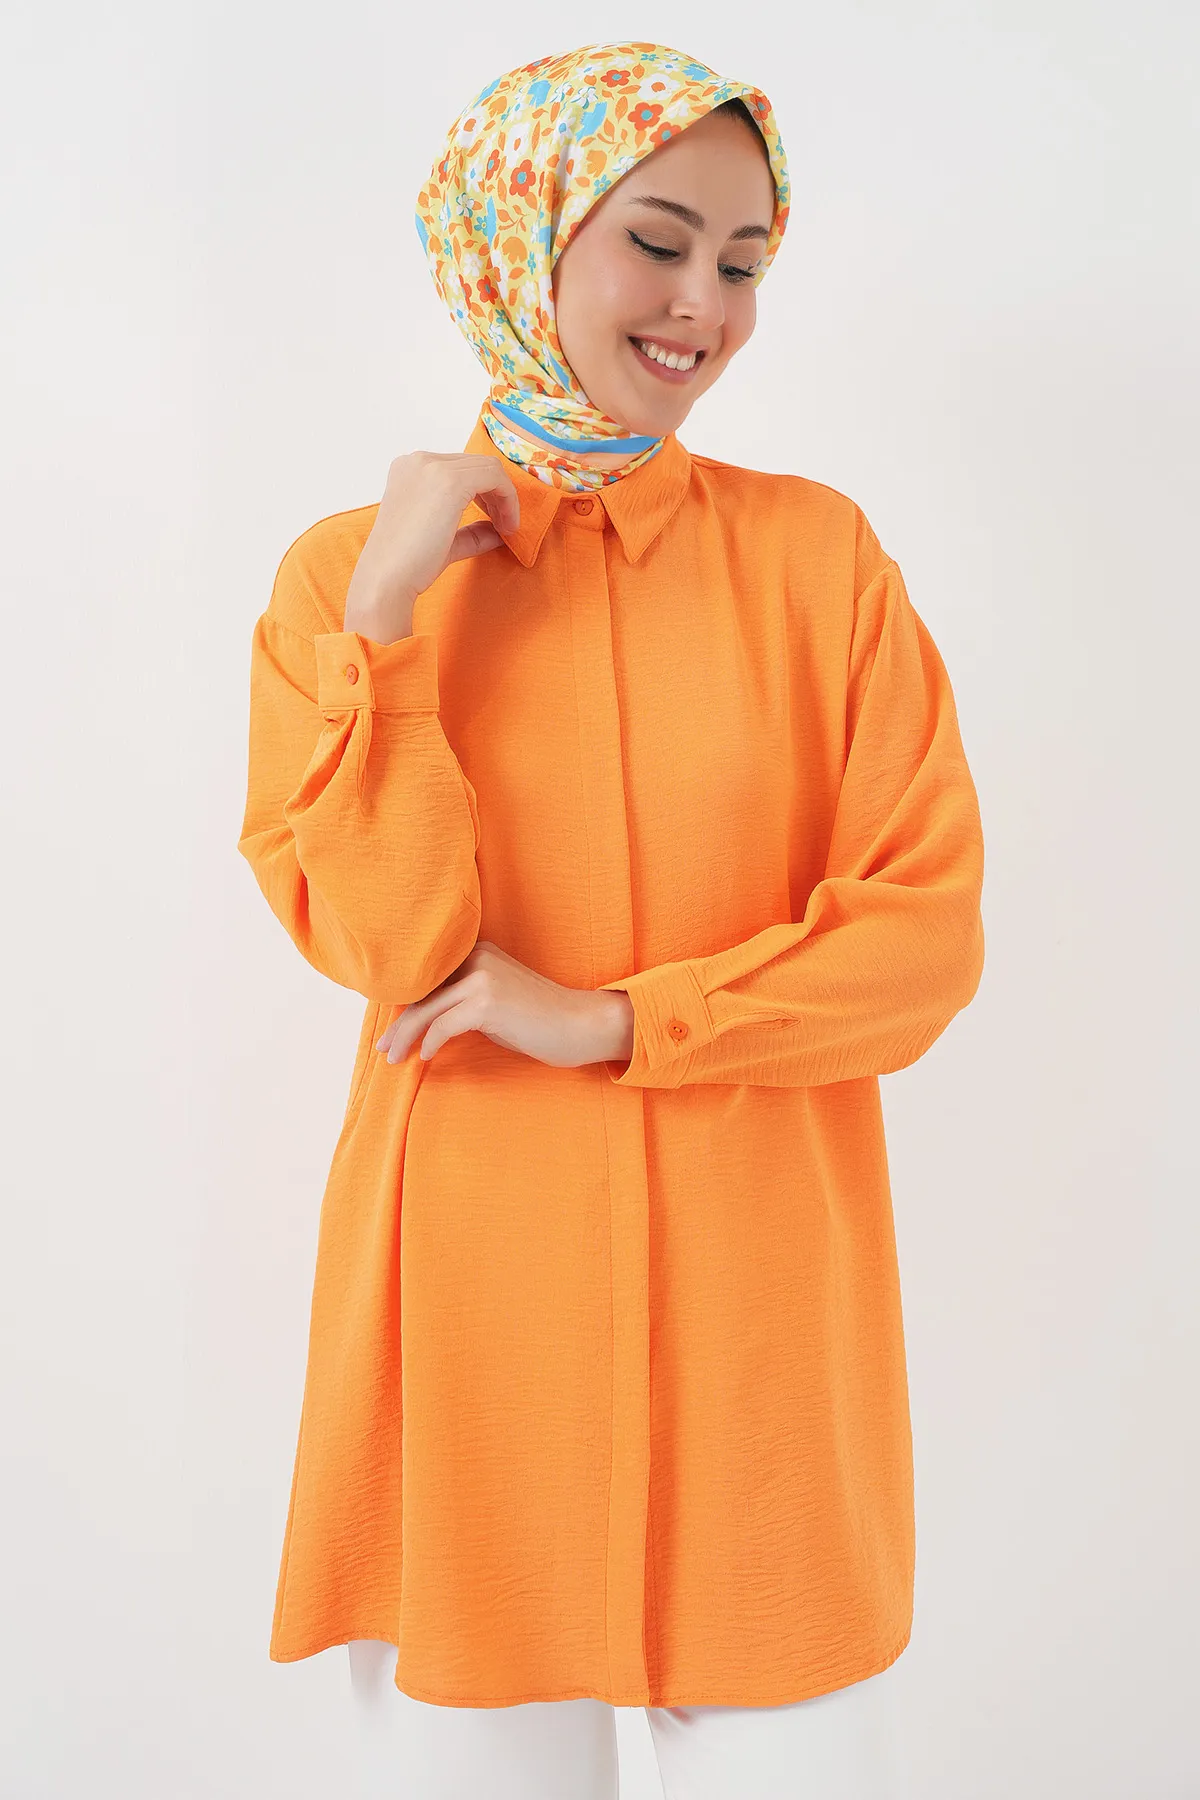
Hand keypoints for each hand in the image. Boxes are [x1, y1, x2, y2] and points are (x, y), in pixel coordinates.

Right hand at [343, 451, 519, 644]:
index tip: (495, 520)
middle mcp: (418, 461)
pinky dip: (509, 499)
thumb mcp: (445, 540)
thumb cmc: (409, 564)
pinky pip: (494, 477)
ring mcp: (432, 467)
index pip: (459, 468)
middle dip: (496, 493)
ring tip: (506, 528)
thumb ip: (471, 531)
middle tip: (505, 526)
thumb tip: (499, 530)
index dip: (483, 492)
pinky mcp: (450, 481)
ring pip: (488, 467)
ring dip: (505, 497)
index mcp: (409, 469)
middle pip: (475, 464)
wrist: (388, 578)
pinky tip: (506, 527)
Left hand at [375, 940, 634, 1070]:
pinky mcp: (488, 1002)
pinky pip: (444, 1025)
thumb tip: (426, 1020)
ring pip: (427, 1009)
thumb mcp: (496, 1001)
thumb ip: (464, 1000)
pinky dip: (431, 1043)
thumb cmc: (539, 1020)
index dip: (404, 1002)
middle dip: (399, 1023)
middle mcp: (477, 958)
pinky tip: (427, 1057)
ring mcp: (483, 978)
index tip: (391, 1029)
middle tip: (383, 1047)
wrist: (581, 1024)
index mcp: (478, 952)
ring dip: (406, 1036)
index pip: (428, 977)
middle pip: (422, 992)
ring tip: (393, 1057)